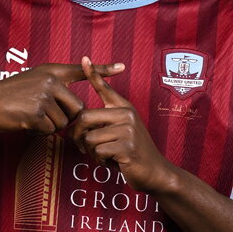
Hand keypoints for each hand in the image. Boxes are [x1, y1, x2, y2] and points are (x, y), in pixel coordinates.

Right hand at [0, 61, 124, 135]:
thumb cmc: (10, 98)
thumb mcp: (33, 84)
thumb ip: (54, 90)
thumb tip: (76, 111)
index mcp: (51, 71)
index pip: (81, 71)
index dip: (103, 69)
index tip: (123, 67)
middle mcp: (50, 80)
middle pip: (77, 109)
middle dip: (66, 118)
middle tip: (43, 114)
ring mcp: (43, 95)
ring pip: (64, 122)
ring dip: (50, 126)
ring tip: (30, 115)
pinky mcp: (36, 112)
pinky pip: (51, 130)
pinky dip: (40, 132)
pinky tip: (25, 122)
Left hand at [71, 56, 174, 191]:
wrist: (155, 172)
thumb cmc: (132, 153)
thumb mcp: (121, 131)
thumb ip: (105, 122)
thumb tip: (79, 121)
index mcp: (124, 108)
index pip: (105, 88)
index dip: (93, 73)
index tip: (84, 59)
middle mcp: (127, 114)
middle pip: (84, 117)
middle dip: (77, 135)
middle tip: (82, 147)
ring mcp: (128, 130)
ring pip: (89, 138)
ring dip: (91, 152)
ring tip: (105, 155)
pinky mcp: (127, 146)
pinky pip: (98, 152)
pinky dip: (100, 161)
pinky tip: (112, 162)